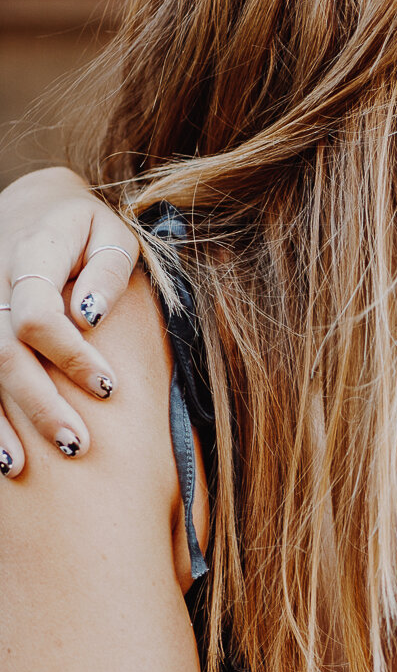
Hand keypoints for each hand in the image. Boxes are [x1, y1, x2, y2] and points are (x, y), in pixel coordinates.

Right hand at [0, 168, 139, 473]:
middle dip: (37, 403)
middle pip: (1, 351)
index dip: (69, 356)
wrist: (30, 205)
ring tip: (21, 466)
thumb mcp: (110, 232)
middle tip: (77, 444)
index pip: (37, 315)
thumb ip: (106, 270)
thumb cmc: (83, 228)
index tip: (108, 386)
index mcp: (29, 251)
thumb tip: (89, 316)